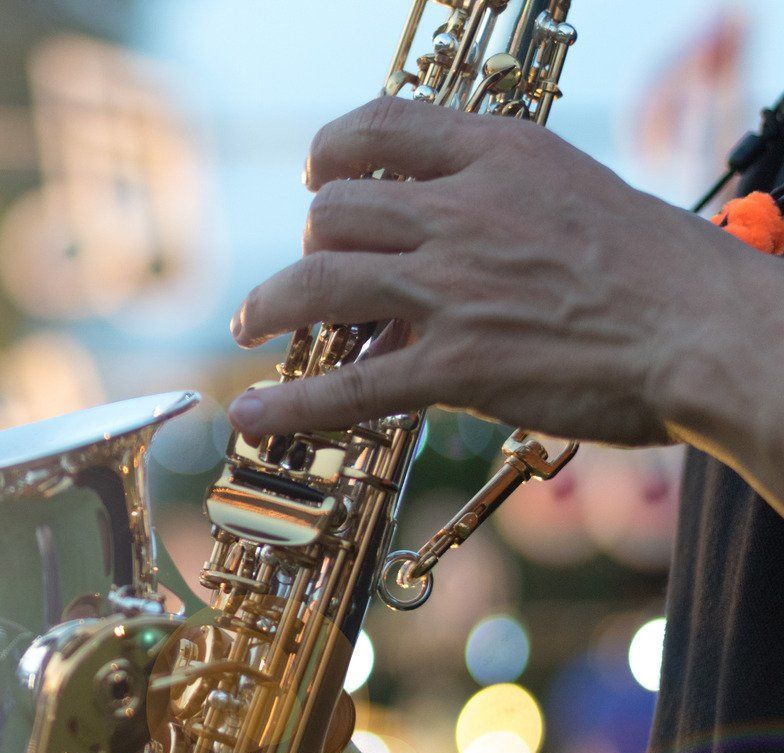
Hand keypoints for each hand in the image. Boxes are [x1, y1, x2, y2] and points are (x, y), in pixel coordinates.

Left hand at [227, 96, 781, 446]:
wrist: (710, 332)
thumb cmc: (660, 270)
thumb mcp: (574, 194)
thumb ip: (494, 205)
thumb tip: (427, 242)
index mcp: (498, 157)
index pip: (379, 126)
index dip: (331, 153)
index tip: (320, 178)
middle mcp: (463, 214)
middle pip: (333, 213)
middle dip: (309, 245)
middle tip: (313, 275)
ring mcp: (453, 292)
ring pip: (317, 285)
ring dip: (267, 307)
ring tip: (250, 326)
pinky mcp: (455, 369)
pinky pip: (348, 386)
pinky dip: (289, 405)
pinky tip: (250, 418)